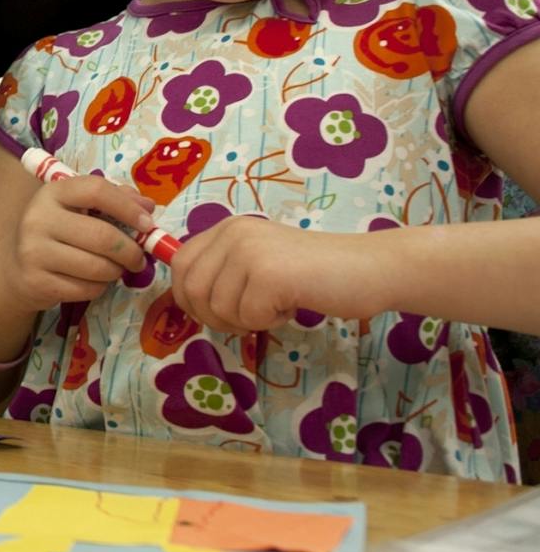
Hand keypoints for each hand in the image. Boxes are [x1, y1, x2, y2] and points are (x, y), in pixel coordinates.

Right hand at [0, 175, 155, 312]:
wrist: (14, 267)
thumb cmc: (57, 233)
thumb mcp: (78, 209)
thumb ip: (113, 200)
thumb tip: (148, 206)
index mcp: (52, 193)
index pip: (96, 191)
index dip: (128, 208)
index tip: (147, 225)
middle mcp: (38, 219)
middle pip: (103, 236)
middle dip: (131, 251)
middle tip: (138, 259)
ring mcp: (34, 251)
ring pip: (98, 267)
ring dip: (116, 272)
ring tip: (114, 269)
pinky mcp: (37, 281)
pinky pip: (87, 288)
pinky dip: (100, 288)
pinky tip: (93, 281)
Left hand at [170, 216, 386, 333]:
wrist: (371, 268)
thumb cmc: (317, 273)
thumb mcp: (259, 263)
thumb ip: (223, 272)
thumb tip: (184, 299)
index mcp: (228, 229)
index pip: (180, 265)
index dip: (188, 298)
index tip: (217, 313)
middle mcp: (233, 233)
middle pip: (191, 290)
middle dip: (213, 317)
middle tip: (248, 319)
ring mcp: (249, 251)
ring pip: (217, 308)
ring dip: (245, 320)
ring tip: (277, 306)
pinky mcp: (268, 274)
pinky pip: (247, 317)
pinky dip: (269, 322)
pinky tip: (292, 306)